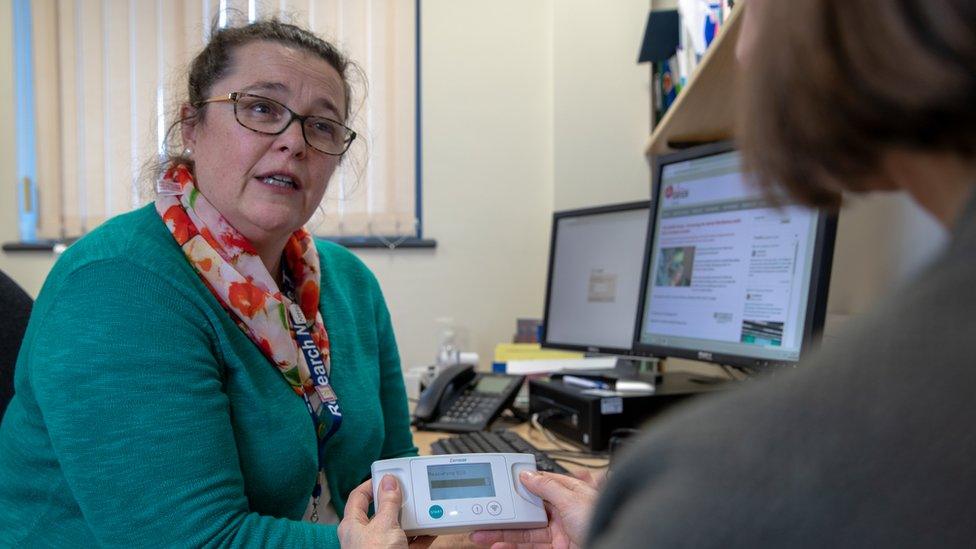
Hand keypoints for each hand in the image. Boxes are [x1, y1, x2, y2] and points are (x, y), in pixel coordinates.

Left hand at [339, 475, 435, 548]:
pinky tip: (431, 529)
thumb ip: (389, 502)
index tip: (387, 476)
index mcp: (353, 525)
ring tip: (424, 508)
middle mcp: (365, 536)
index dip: (371, 484)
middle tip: (410, 491)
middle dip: (397, 502)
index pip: (359, 497)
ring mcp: (381, 548)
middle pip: (381, 511)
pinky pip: (409, 543)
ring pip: (397, 527)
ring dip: (412, 519)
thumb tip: (389, 481)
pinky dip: (420, 536)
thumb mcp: (384, 525)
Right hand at [469, 471, 597, 548]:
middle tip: (485, 513)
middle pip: (528, 509)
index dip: (520, 484)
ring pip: (525, 530)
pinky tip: (499, 545)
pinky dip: (512, 545)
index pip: (540, 483)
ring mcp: (559, 532)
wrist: (614, 546)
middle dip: (506, 512)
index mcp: (569, 493)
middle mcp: (563, 511)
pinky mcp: (556, 548)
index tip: (500, 484)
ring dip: (503, 532)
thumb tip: (528, 474)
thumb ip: (548, 487)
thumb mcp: (573, 499)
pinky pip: (530, 546)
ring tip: (482, 533)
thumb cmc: (603, 521)